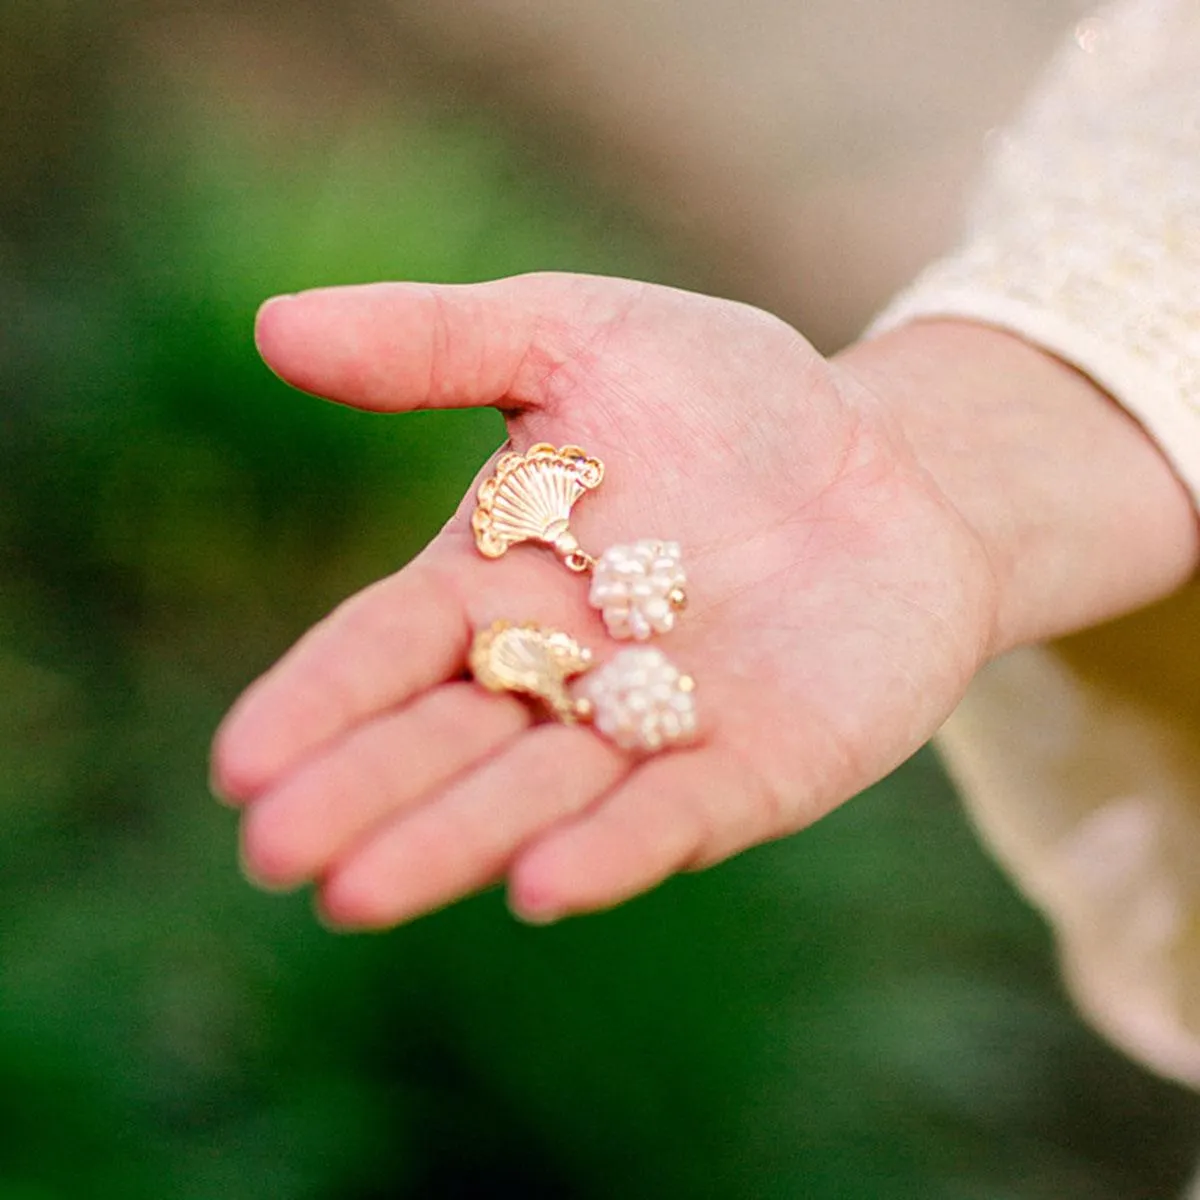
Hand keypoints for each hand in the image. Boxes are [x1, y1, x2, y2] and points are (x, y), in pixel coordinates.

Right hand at [210, 273, 1194, 927]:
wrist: (888, 468)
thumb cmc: (727, 400)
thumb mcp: (581, 335)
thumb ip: (435, 339)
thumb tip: (271, 327)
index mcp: (499, 582)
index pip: (387, 649)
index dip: (317, 700)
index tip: (238, 762)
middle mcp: (562, 674)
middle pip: (449, 739)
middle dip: (366, 793)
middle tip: (276, 855)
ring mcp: (657, 731)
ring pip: (544, 794)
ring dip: (458, 840)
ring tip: (362, 893)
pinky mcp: (760, 769)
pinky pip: (679, 814)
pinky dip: (615, 847)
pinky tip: (543, 887)